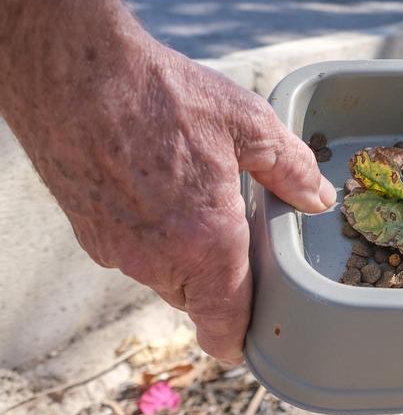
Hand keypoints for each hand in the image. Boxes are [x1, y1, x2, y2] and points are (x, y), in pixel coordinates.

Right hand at [0, 0, 334, 362]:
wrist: (72, 69)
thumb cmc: (162, 94)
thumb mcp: (247, 123)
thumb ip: (290, 169)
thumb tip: (317, 199)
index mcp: (204, 241)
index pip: (223, 320)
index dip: (239, 340)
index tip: (250, 345)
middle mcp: (155, 258)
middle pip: (198, 294)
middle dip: (220, 276)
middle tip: (239, 230)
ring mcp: (114, 247)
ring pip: (162, 271)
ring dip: (183, 250)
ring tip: (197, 192)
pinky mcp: (85, 228)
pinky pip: (131, 248)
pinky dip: (150, 231)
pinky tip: (158, 183)